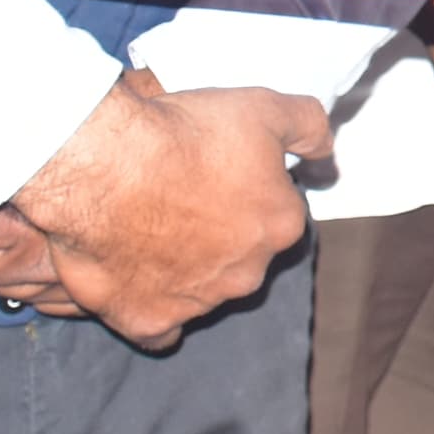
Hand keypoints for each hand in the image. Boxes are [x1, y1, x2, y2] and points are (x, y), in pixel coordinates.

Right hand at [0, 68, 332, 348]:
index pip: (277, 212)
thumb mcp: (264, 107)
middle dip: (220, 232)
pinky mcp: (150, 322)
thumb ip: (309, 128)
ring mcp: (200, 303)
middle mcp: (248, 273)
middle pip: (242, 254)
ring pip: (204, 290)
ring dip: (185, 266)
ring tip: (147, 226)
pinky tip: (139, 284)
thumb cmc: (185, 135)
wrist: (107, 168)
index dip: (248, 189)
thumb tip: (325, 154)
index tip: (218, 171)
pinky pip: (159, 327)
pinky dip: (153, 310)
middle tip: (182, 197)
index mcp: (281, 225)